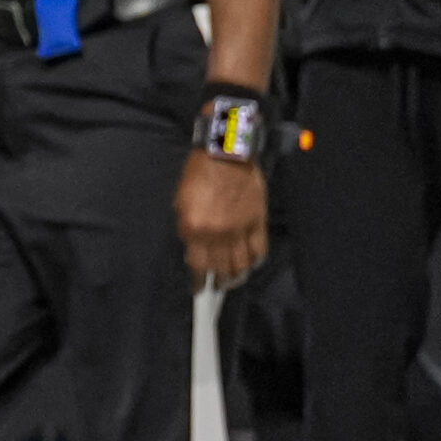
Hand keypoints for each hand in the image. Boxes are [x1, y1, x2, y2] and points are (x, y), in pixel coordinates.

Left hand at [176, 149, 265, 290]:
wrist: (224, 154)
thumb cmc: (197, 173)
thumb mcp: (180, 202)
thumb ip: (187, 227)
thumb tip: (192, 247)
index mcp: (194, 229)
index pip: (198, 266)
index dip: (198, 280)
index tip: (198, 286)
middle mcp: (217, 234)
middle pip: (221, 269)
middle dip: (218, 281)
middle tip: (217, 285)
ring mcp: (239, 229)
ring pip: (241, 264)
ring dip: (237, 276)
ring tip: (233, 280)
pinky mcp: (257, 221)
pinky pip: (259, 249)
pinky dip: (255, 260)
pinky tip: (251, 264)